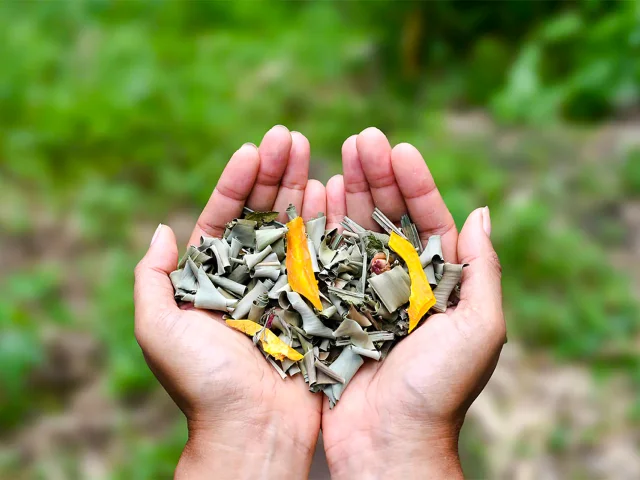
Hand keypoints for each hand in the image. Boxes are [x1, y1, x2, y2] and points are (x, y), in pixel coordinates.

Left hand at [134, 126, 325, 478]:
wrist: (253, 430)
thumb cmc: (203, 385)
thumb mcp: (159, 330)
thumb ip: (153, 280)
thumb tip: (161, 230)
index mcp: (213, 279)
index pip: (224, 218)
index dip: (237, 182)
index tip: (252, 149)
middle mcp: (251, 277)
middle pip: (263, 214)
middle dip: (275, 173)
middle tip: (289, 136)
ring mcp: (287, 286)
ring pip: (294, 226)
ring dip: (301, 186)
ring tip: (311, 150)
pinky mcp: (317, 300)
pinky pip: (323, 255)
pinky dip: (327, 222)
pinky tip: (333, 190)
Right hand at [322, 128, 505, 478]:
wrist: (387, 443)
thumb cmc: (437, 390)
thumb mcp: (478, 329)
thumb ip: (482, 271)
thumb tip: (482, 213)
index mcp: (438, 284)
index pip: (428, 220)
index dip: (415, 183)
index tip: (399, 149)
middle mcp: (399, 282)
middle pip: (387, 217)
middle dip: (376, 176)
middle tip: (362, 139)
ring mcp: (361, 292)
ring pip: (353, 230)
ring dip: (347, 191)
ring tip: (336, 154)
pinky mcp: (329, 306)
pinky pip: (323, 259)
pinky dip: (319, 226)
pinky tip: (315, 195)